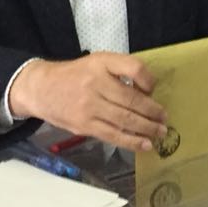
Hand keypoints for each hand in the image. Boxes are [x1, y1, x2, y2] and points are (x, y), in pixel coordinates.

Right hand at [9, 54, 164, 151]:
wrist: (42, 89)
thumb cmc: (75, 75)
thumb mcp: (98, 62)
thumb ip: (122, 70)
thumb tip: (147, 91)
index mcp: (101, 64)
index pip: (134, 69)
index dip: (148, 81)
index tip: (152, 90)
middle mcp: (96, 84)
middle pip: (132, 100)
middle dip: (153, 111)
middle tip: (165, 119)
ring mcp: (90, 107)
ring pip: (125, 120)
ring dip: (147, 128)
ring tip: (160, 132)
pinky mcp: (85, 126)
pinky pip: (113, 135)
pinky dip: (132, 142)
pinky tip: (145, 145)